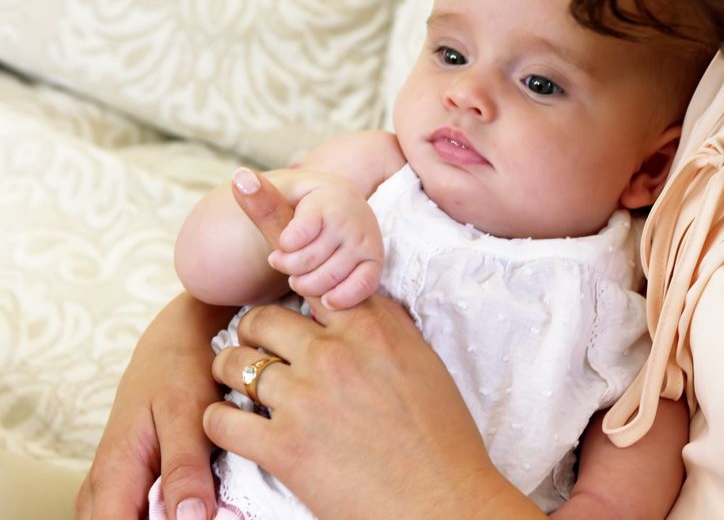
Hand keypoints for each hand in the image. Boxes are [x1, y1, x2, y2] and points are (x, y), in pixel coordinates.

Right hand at [76, 293, 233, 519]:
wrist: (177, 338)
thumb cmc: (181, 370)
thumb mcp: (188, 415)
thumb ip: (185, 469)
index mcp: (115, 470)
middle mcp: (105, 482)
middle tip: (207, 514)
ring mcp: (115, 481)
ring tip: (204, 509)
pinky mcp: (130, 477)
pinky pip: (133, 512)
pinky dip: (156, 515)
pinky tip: (193, 509)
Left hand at [204, 298, 545, 518]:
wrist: (443, 500)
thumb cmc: (442, 439)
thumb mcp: (424, 363)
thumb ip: (387, 328)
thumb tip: (359, 305)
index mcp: (371, 330)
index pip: (313, 287)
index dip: (295, 294)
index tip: (289, 306)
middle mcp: (333, 355)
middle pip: (262, 319)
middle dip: (253, 332)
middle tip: (255, 348)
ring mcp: (304, 399)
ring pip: (234, 364)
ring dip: (229, 372)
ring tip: (237, 384)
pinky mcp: (283, 446)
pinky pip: (222, 420)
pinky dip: (218, 420)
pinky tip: (232, 424)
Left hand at [265, 173, 382, 310]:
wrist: (346, 209)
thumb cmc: (309, 209)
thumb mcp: (285, 198)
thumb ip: (262, 198)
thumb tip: (241, 179)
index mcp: (329, 199)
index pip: (296, 235)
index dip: (284, 246)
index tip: (284, 243)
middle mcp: (352, 219)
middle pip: (308, 261)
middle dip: (289, 267)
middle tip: (284, 264)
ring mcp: (366, 242)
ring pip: (328, 278)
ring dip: (307, 285)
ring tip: (298, 279)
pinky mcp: (376, 263)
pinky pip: (361, 287)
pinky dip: (340, 297)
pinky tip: (326, 298)